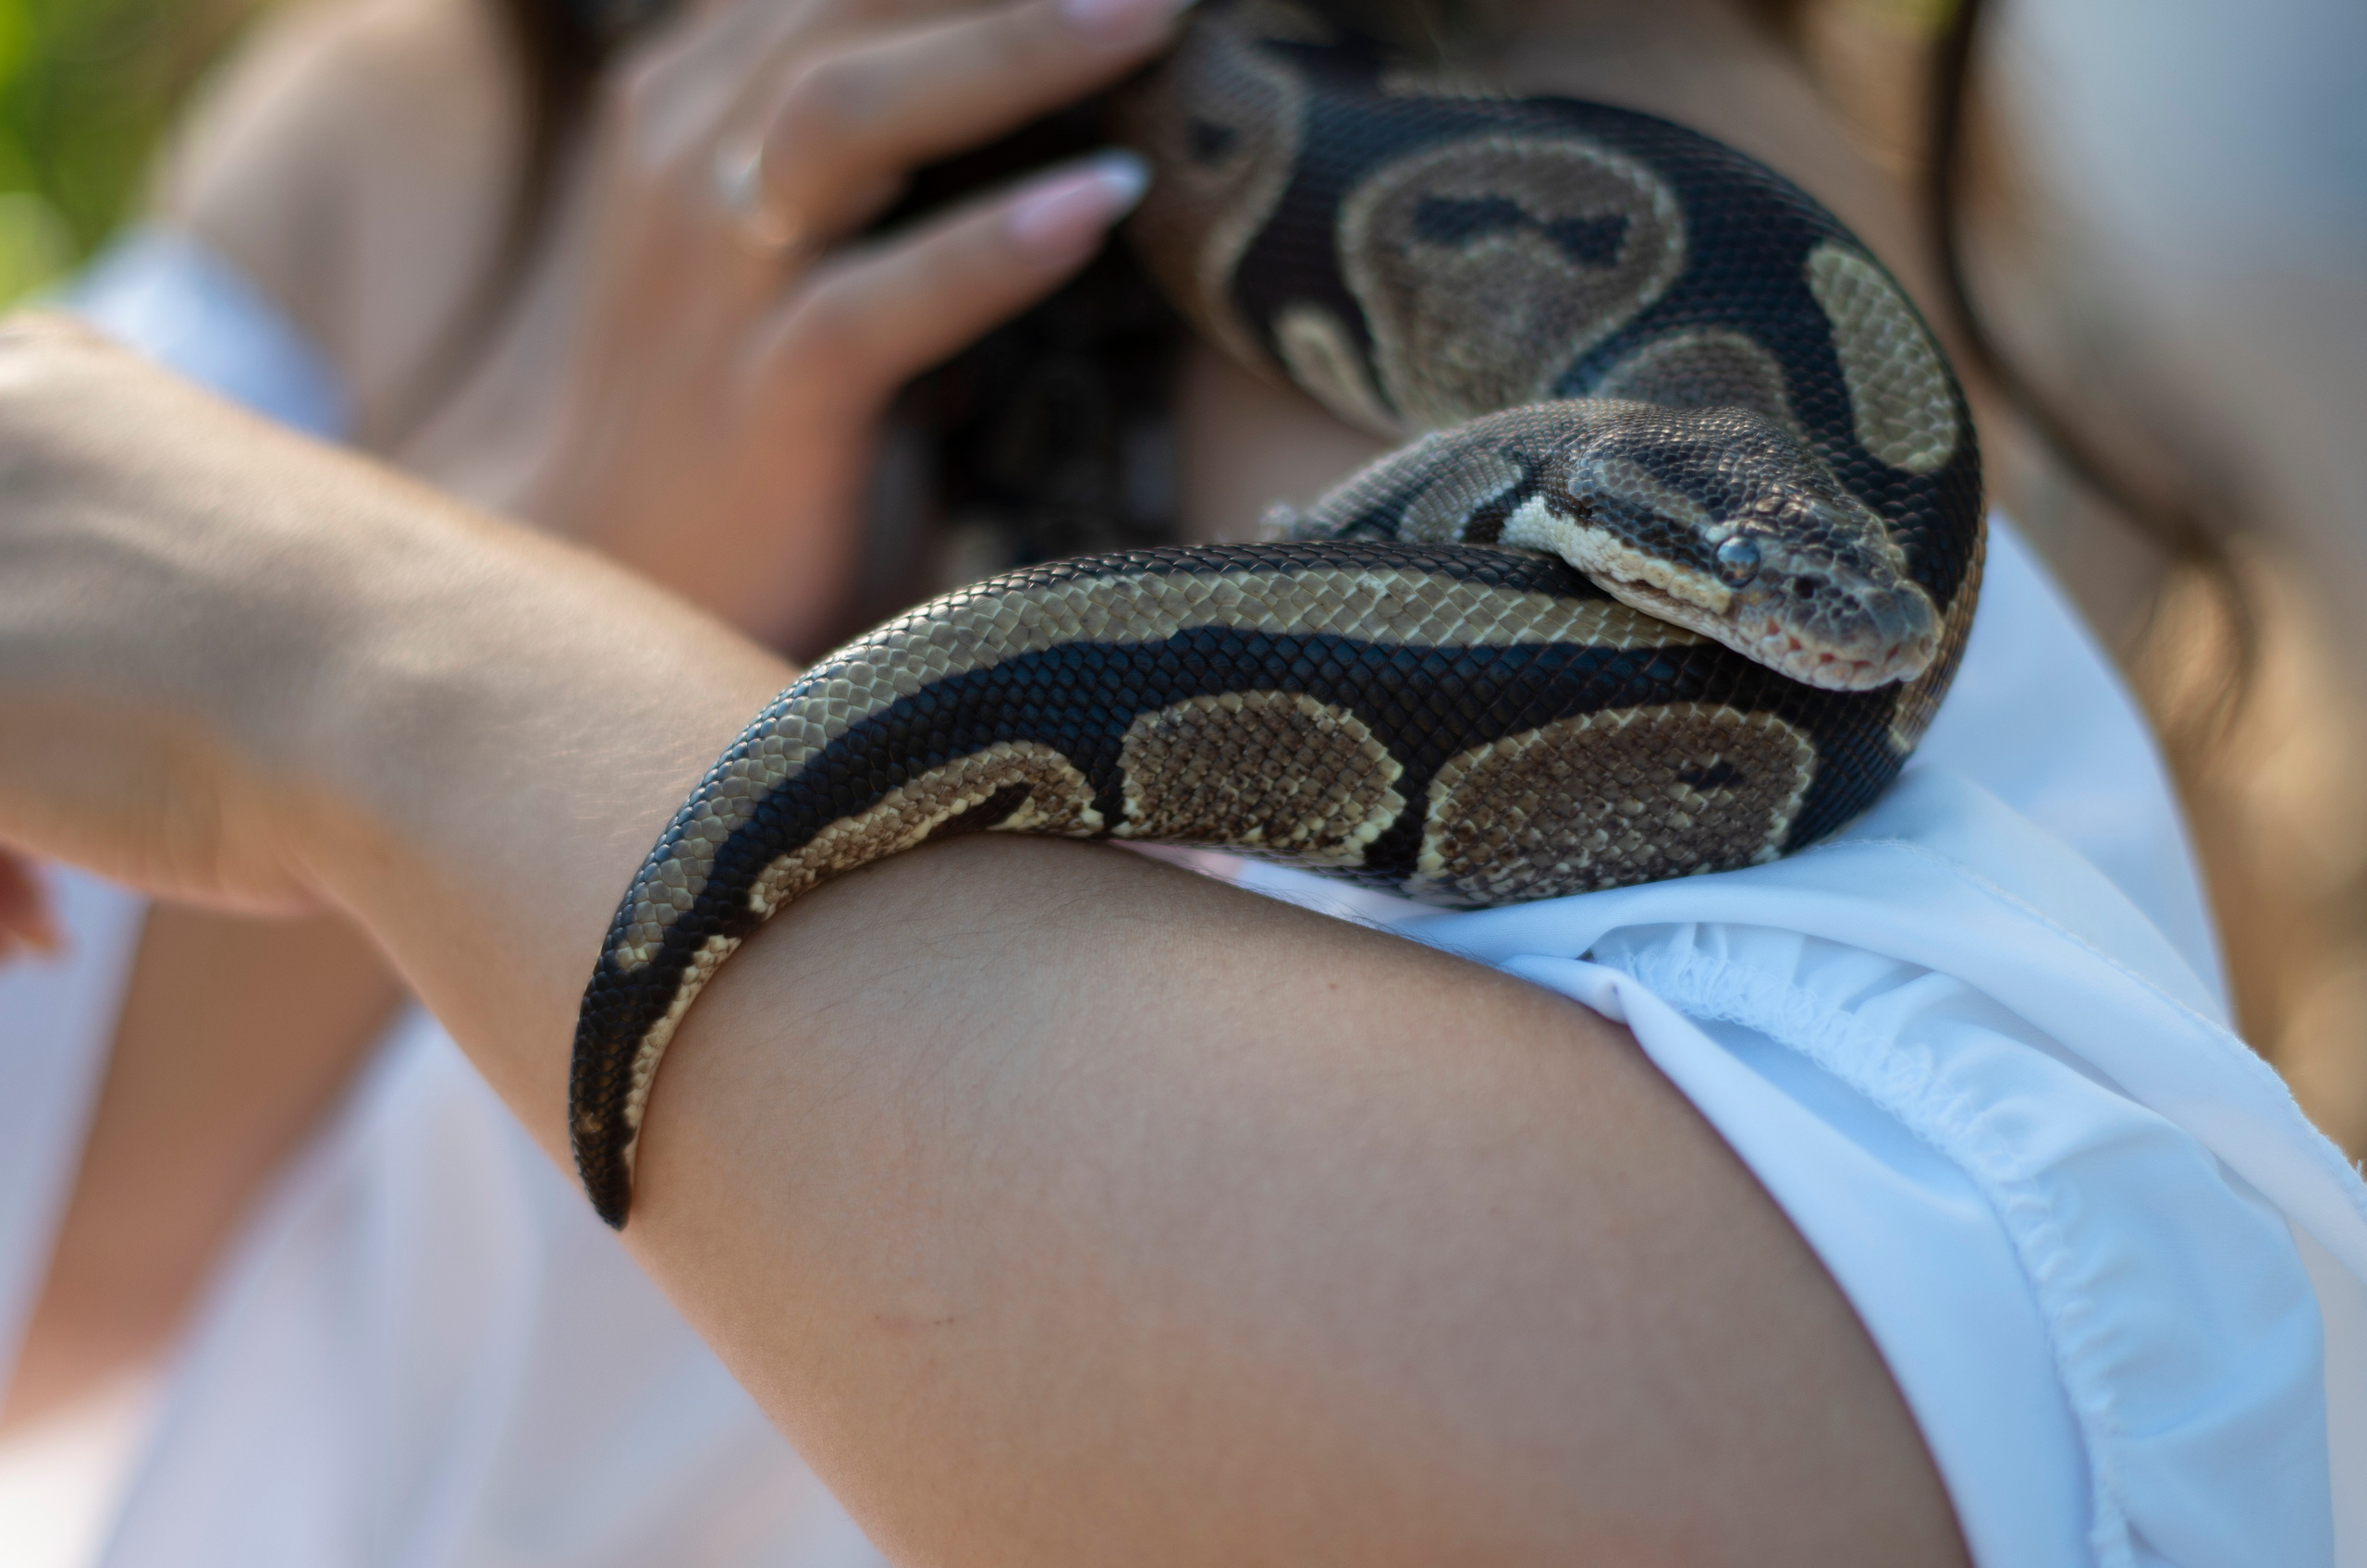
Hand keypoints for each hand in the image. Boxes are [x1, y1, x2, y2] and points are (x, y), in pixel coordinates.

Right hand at [511, 0, 1180, 655]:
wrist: (621, 585)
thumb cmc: (728, 400)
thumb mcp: (776, 234)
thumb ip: (868, 137)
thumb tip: (1035, 59)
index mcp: (695, 100)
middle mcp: (688, 161)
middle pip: (845, 1)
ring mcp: (714, 284)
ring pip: (847, 115)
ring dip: (1011, 49)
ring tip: (1151, 17)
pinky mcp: (761, 405)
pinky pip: (873, 305)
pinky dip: (994, 248)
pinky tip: (1104, 201)